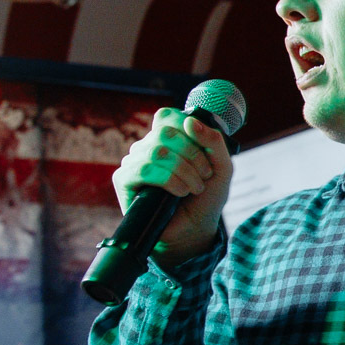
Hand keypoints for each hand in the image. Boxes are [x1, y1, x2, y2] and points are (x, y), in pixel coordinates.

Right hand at [111, 109, 232, 266]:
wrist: (195, 229)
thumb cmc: (206, 196)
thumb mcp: (221, 167)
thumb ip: (214, 141)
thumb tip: (189, 122)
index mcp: (168, 139)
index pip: (168, 116)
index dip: (187, 128)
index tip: (204, 149)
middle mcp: (147, 147)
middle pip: (166, 133)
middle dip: (193, 155)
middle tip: (205, 175)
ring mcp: (133, 162)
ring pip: (157, 152)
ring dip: (184, 171)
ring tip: (194, 188)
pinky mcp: (123, 181)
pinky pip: (143, 170)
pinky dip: (168, 180)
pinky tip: (179, 192)